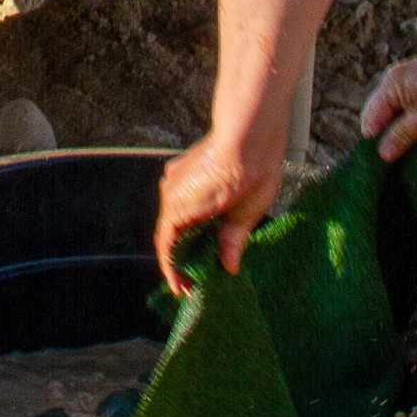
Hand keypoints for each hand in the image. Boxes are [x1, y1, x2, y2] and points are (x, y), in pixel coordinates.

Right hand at [153, 128, 280, 293]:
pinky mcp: (184, 168)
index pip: (166, 247)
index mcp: (180, 207)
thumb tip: (228, 266)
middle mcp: (170, 191)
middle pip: (168, 233)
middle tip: (196, 279)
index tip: (182, 289)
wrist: (250, 126)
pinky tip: (205, 227)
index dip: (172, 272)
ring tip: (202, 256)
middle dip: (180, 257)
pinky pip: (180, 200)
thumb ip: (232, 240)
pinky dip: (189, 218)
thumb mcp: (246, 211)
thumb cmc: (251, 167)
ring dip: (184, 237)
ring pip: (174, 216)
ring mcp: (176, 177)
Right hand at [360, 38, 416, 160]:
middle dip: (382, 134)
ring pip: (388, 109)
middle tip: (394, 155)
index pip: (370, 119)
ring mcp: (401, 79)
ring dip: (393, 126)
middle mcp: (390, 81)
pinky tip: (412, 130)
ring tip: (403, 146)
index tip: (382, 159)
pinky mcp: (412, 81)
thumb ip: (401, 135)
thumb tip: (383, 154)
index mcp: (390, 88)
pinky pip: (399, 102)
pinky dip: (402, 117)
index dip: (374, 140)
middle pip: (376, 113)